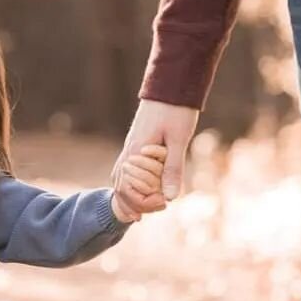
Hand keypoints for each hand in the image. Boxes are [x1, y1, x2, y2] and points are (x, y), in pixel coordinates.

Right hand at [111, 99, 198, 214]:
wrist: (170, 86)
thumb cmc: (176, 111)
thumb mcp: (179, 140)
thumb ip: (173, 168)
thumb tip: (170, 198)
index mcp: (136, 152)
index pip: (128, 189)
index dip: (142, 203)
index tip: (162, 206)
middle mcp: (128, 151)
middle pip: (120, 186)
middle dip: (133, 203)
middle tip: (149, 214)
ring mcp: (130, 146)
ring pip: (120, 178)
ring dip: (129, 195)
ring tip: (138, 211)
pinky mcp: (135, 143)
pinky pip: (125, 168)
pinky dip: (129, 183)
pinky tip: (138, 188)